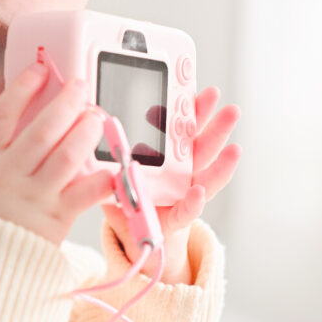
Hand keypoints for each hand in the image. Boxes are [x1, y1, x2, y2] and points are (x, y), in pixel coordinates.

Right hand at [0, 63, 113, 246]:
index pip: (4, 114)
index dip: (23, 87)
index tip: (40, 69)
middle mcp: (10, 173)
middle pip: (43, 129)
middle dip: (66, 101)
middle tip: (81, 85)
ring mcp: (34, 195)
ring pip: (67, 155)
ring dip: (86, 131)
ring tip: (97, 116)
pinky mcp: (56, 217)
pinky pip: (84, 195)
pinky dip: (102, 181)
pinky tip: (114, 167)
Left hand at [102, 86, 241, 283]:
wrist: (135, 230)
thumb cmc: (128, 194)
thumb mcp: (113, 165)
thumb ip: (104, 148)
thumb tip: (87, 121)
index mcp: (169, 153)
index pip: (181, 128)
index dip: (190, 110)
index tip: (196, 90)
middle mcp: (182, 171)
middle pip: (200, 145)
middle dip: (213, 124)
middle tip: (225, 106)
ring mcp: (184, 193)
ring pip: (205, 174)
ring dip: (220, 162)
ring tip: (234, 148)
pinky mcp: (176, 218)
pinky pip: (186, 212)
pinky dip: (193, 203)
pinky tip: (198, 193)